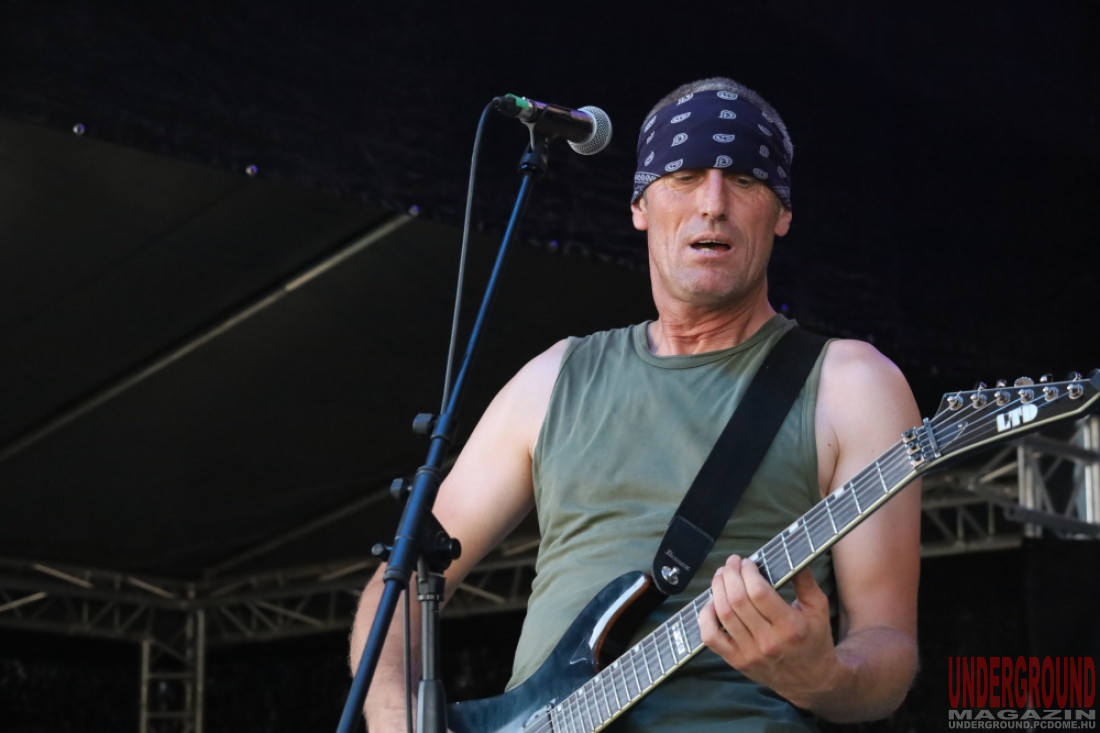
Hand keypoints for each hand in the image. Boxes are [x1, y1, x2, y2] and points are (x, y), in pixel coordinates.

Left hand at [698, 555, 840, 708]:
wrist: (811, 681)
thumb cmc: (814, 639)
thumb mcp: (819, 608)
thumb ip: (805, 580)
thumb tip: (788, 553)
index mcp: (791, 626)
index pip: (759, 593)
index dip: (747, 572)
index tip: (747, 562)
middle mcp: (769, 641)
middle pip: (737, 600)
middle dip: (730, 574)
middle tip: (732, 563)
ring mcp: (750, 653)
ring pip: (723, 614)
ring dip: (717, 589)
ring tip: (722, 575)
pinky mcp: (737, 661)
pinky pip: (710, 637)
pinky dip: (705, 616)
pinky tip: (711, 602)